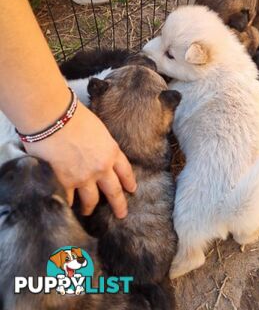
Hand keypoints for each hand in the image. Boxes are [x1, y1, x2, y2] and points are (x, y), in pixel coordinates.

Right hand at [25, 102, 135, 217]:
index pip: (125, 171)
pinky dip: (67, 204)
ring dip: (90, 207)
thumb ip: (99, 143)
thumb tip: (94, 149)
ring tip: (88, 212)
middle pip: (114, 191)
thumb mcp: (97, 128)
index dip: (129, 182)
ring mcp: (84, 178)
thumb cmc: (74, 116)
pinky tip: (67, 208)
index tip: (131, 189)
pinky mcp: (65, 183)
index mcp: (112, 151)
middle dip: (119, 204)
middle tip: (121, 214)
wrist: (54, 119)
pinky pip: (69, 199)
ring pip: (92, 200)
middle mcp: (101, 168)